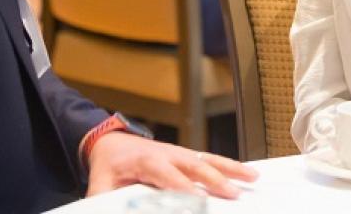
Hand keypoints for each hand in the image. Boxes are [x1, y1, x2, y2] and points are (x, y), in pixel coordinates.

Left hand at [86, 132, 257, 199]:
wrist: (110, 142)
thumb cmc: (108, 167)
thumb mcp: (100, 185)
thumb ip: (103, 201)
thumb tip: (102, 211)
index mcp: (146, 160)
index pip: (168, 175)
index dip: (183, 188)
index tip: (198, 200)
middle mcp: (167, 154)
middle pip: (194, 166)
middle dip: (214, 180)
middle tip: (232, 194)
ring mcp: (179, 153)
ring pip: (208, 159)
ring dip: (230, 169)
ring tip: (251, 178)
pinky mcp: (186, 156)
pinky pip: (209, 159)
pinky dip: (229, 166)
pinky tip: (246, 174)